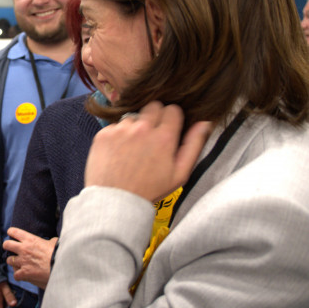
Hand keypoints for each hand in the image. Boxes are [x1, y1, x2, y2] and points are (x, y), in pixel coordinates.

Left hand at [3, 228, 56, 288]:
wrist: (62, 267)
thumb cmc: (60, 254)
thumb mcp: (55, 243)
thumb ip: (50, 241)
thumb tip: (52, 242)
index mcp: (31, 239)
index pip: (14, 231)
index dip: (11, 233)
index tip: (12, 235)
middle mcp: (24, 249)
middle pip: (6, 244)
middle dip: (7, 246)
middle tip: (11, 249)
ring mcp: (23, 261)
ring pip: (9, 260)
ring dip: (13, 262)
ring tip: (18, 263)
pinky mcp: (24, 273)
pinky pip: (15, 274)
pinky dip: (18, 275)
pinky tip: (23, 275)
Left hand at [85, 101, 211, 201]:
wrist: (116, 201)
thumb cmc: (150, 190)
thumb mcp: (180, 174)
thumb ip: (194, 145)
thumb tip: (204, 123)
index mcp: (164, 137)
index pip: (172, 109)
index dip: (172, 119)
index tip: (168, 129)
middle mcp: (142, 128)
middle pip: (153, 106)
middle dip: (155, 117)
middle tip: (151, 137)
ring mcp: (121, 130)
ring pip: (132, 117)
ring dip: (134, 128)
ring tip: (132, 149)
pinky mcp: (103, 134)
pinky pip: (114, 126)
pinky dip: (117, 136)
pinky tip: (118, 153)